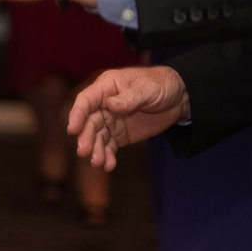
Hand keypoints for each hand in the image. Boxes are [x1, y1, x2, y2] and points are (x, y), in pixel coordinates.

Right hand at [67, 66, 187, 170]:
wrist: (179, 97)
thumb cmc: (161, 85)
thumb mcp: (147, 89)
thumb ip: (129, 98)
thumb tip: (109, 105)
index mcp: (106, 87)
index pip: (86, 101)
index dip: (77, 115)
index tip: (72, 130)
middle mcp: (103, 105)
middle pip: (89, 123)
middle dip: (86, 138)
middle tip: (85, 152)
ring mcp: (110, 121)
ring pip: (97, 137)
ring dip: (95, 150)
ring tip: (98, 163)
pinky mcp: (118, 135)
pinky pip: (108, 147)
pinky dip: (107, 156)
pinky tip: (108, 165)